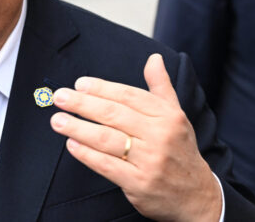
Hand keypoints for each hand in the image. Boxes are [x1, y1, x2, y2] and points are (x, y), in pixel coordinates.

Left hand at [49, 54, 221, 221]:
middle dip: (83, 104)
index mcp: (168, 116)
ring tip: (58, 120)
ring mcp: (150, 161)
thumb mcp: (176, 116)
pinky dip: (87, 154)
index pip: (129, 96)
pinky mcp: (139, 183)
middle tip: (60, 97)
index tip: (79, 83)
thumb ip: (161, 87)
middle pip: (114, 115)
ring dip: (78, 127)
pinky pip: (107, 165)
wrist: (197, 196)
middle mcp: (160, 136)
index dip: (102, 88)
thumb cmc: (179, 150)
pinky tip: (71, 144)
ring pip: (107, 139)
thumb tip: (153, 58)